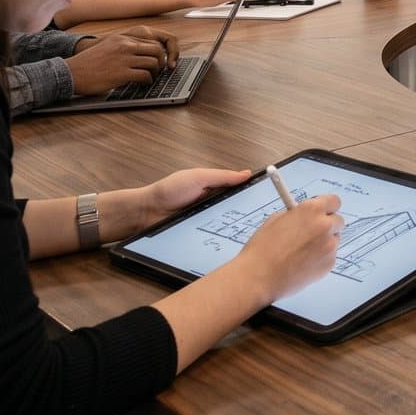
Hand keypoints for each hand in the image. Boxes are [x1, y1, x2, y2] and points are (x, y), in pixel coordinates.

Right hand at [65, 26, 180, 95]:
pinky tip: (143, 83)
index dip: (158, 52)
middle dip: (161, 61)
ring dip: (156, 72)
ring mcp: (124, 59)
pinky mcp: (122, 73)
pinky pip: (145, 76)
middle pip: (157, 50)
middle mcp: (125, 46)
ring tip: (151, 78)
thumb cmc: (88, 64)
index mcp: (122, 39)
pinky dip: (148, 81)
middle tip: (159, 70)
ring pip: (154, 63)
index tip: (157, 60)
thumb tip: (140, 55)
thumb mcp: (107, 48)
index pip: (150, 41)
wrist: (72, 73)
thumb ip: (123, 48)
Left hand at [132, 168, 252, 234]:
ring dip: (236, 226)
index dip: (253, 192)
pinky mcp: (201, 234)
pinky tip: (233, 240)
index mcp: (215, 188)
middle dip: (249, 213)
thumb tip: (247, 174)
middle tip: (264, 217)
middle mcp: (214, 205)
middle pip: (237, 209)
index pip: (239, 190)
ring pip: (228, 224)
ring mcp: (208, 220)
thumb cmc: (169, 191)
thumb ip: (222, 177)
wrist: (146, 213)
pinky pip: (216, 236)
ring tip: (253, 231)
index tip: (269, 196)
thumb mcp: (198, 177)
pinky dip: (223, 237)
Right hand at [235, 194, 342, 301]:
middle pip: (337, 221)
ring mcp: (329, 246)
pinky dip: (321, 258)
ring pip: (334, 239)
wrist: (259, 277)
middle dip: (327, 225)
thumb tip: (306, 215)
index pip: (334, 201)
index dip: (327, 207)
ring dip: (324, 242)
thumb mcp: (276, 219)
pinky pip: (330, 256)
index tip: (322, 212)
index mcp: (311, 210)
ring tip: (302, 251)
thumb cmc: (262, 249)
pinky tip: (303, 262)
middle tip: (312, 232)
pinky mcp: (330, 264)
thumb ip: (297, 215)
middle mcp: (324, 225)